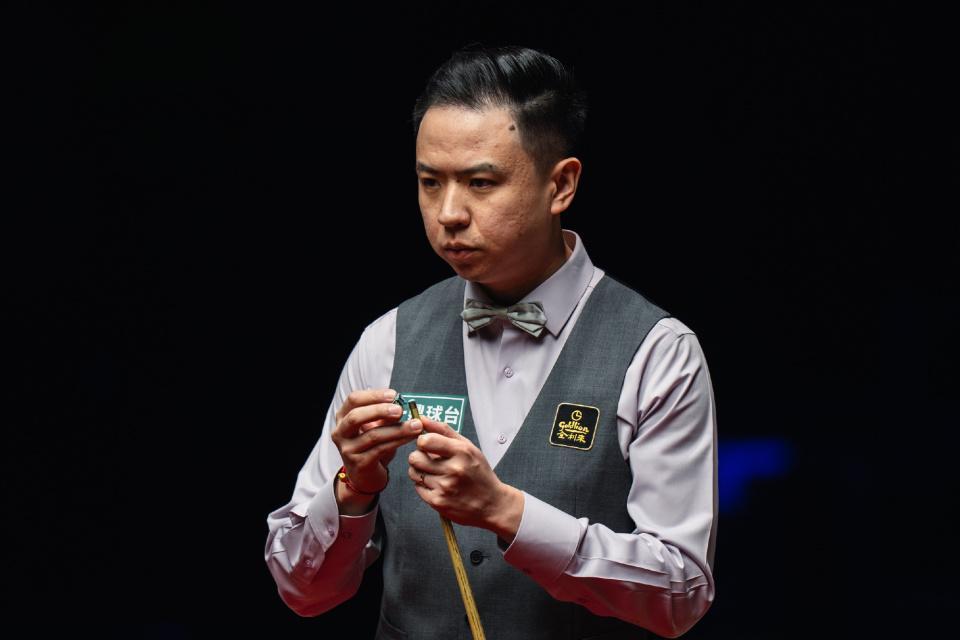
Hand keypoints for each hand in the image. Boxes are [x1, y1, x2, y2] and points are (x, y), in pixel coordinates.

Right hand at [331, 389, 422, 505]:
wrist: (366, 476)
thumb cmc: (371, 446)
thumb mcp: (377, 427)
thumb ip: (385, 415)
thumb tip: (400, 403)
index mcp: (343, 417)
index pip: (354, 399)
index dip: (374, 395)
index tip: (393, 395)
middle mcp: (340, 432)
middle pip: (356, 417)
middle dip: (380, 411)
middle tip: (400, 410)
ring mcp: (348, 449)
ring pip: (373, 436)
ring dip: (397, 429)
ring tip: (416, 425)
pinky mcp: (359, 463)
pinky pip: (380, 449)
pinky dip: (398, 441)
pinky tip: (411, 437)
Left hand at [407, 417, 523, 540]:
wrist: (492, 504)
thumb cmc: (479, 473)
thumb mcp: (468, 447)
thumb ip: (443, 431)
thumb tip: (422, 419)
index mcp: (461, 452)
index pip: (426, 441)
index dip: (422, 441)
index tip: (427, 444)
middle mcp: (453, 469)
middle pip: (415, 457)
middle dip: (418, 457)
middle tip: (428, 459)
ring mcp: (445, 487)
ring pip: (414, 473)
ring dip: (420, 471)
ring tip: (434, 473)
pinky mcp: (438, 502)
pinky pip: (418, 488)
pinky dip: (424, 485)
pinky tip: (437, 485)